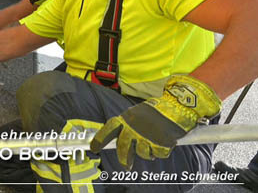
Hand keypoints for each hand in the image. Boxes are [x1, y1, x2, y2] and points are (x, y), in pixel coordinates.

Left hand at [90, 75, 220, 169]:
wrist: (178, 106)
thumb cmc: (157, 111)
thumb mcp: (137, 114)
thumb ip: (128, 125)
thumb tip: (119, 140)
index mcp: (127, 118)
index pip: (109, 129)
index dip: (100, 139)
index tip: (93, 149)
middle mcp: (134, 127)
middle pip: (123, 147)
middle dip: (124, 158)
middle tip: (126, 165)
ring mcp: (147, 136)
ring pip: (142, 153)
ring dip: (147, 153)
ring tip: (153, 146)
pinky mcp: (161, 143)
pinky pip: (158, 154)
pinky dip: (161, 152)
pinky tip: (164, 144)